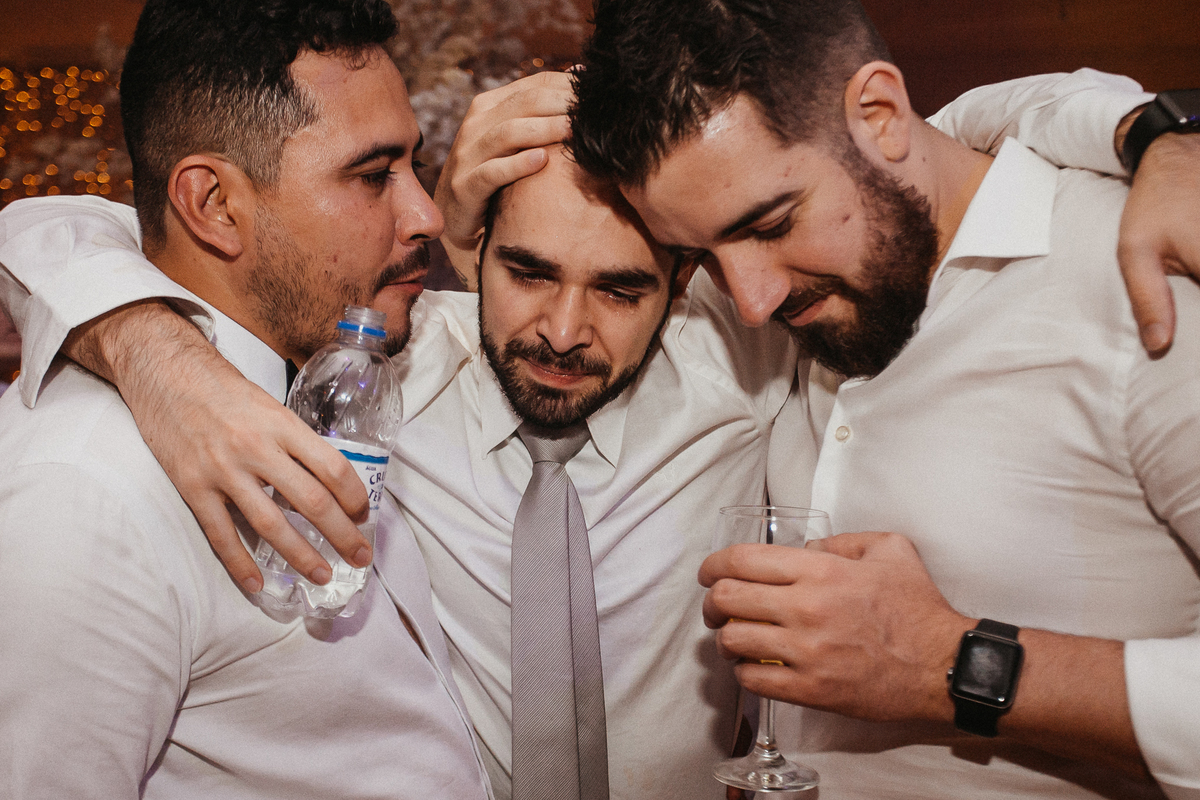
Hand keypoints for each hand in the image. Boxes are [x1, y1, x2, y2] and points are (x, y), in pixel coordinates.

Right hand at [65, 301, 371, 591]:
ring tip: (322, 575)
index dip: (355, 497)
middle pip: (311, 502)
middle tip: (361, 557)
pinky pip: (221, 534)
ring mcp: (223, 470)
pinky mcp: (192, 487)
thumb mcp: (269, 405)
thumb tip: (325, 482)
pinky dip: (240, 563)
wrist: (163, 371)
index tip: (364, 516)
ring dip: (302, 556)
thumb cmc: (222, 388)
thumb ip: (293, 441)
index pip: (332, 468)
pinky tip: (257, 583)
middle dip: (342, 535)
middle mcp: (256, 448)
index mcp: (282, 425)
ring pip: (272, 525)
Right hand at [434, 71, 572, 288]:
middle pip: (524, 103)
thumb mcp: (515, 138)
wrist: (456, 214)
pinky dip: (517, 165)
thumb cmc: (496, 173)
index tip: (596, 94)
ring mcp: (468, 154)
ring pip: (509, 133)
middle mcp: (476, 124)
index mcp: (489, 106)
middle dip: (561, 103)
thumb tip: (580, 73)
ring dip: (545, 129)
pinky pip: (492, 172)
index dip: (567, 86)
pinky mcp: (465, 186)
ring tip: (574, 130)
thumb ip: (541, 110)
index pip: (535, 85)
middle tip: (591, 108)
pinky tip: (542, 161)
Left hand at [699, 531, 969, 723]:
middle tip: (716, 606)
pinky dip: (743, 672)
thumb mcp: (889, 549)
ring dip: (725, 638)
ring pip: (733, 640)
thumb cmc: (918, 609)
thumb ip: (843, 539)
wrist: (944, 665)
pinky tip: (753, 667)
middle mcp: (805, 608)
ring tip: (733, 637)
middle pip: (726, 599)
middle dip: (711, 601)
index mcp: (820, 570)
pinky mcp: (811, 690)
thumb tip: (807, 546)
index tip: (709, 572)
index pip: (741, 561)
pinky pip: (753, 680)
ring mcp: (806, 651)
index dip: (713, 565)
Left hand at [1117, 131, 1199, 354]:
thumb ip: (1148, 301)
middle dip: (1197, 304)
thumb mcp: (1136, 253)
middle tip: (1183, 282)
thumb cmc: (1154, 205)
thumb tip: (1158, 345)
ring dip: (1199, 288)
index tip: (1191, 348)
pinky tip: (1192, 265)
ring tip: (1187, 273)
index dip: (1199, 341)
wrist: (1179, 156)